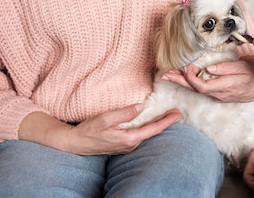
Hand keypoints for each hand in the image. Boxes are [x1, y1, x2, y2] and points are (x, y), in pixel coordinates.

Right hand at [19, 106, 180, 155]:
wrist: (76, 143)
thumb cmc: (89, 130)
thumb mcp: (106, 118)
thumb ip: (124, 113)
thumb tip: (141, 106)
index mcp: (129, 138)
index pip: (153, 129)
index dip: (166, 121)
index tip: (177, 113)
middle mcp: (131, 145)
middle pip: (152, 132)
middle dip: (165, 122)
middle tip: (177, 112)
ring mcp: (127, 146)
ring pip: (146, 134)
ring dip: (156, 125)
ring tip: (167, 115)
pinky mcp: (123, 145)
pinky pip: (140, 135)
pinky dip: (147, 127)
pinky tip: (150, 121)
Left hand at [160, 55, 253, 101]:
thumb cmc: (252, 74)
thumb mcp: (243, 67)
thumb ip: (227, 69)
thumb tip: (209, 69)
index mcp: (225, 86)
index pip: (202, 86)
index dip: (191, 78)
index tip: (187, 66)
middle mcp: (218, 94)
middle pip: (194, 89)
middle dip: (179, 81)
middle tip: (165, 74)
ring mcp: (217, 95)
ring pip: (195, 89)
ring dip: (182, 82)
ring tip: (168, 75)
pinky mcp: (216, 93)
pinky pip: (200, 88)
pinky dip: (189, 82)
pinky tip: (181, 77)